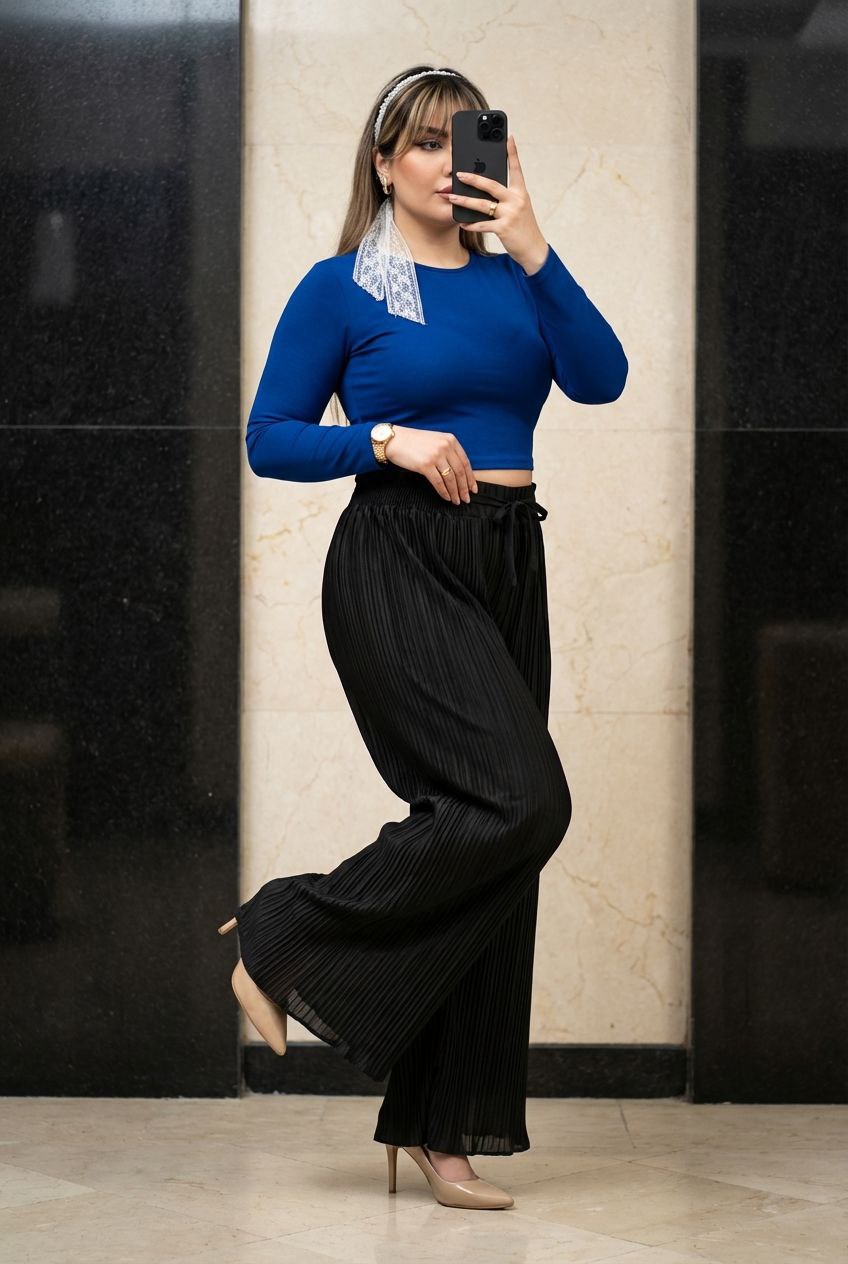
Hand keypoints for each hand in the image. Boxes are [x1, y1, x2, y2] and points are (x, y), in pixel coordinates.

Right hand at [385, 426, 478, 503]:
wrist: (394, 440)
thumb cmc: (414, 442)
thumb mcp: (436, 441)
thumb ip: (448, 451)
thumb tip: (458, 472)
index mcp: (450, 440)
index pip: (465, 462)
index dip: (470, 478)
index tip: (473, 489)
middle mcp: (445, 447)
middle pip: (460, 472)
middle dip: (464, 488)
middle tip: (466, 499)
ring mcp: (435, 456)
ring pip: (451, 479)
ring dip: (455, 492)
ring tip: (457, 501)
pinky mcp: (425, 465)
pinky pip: (438, 482)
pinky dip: (444, 492)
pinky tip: (446, 498)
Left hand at [448, 134, 548, 273]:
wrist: (534, 249)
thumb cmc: (523, 227)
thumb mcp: (518, 208)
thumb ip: (504, 198)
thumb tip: (484, 189)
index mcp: (520, 192)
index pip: (516, 169)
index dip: (512, 153)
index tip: (508, 137)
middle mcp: (516, 200)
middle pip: (492, 185)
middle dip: (473, 178)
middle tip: (459, 173)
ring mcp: (510, 214)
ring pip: (483, 205)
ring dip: (465, 201)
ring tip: (452, 197)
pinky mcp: (504, 228)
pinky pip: (483, 225)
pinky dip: (471, 224)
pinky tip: (461, 222)